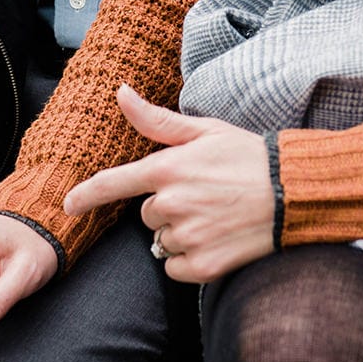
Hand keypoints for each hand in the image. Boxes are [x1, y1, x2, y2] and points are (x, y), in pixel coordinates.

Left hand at [62, 85, 272, 284]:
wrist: (294, 193)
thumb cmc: (249, 157)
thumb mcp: (205, 131)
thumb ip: (157, 120)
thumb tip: (120, 93)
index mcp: (167, 169)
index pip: (114, 184)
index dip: (87, 195)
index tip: (68, 205)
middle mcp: (172, 204)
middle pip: (147, 215)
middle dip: (168, 208)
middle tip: (205, 197)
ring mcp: (187, 237)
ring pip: (162, 243)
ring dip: (180, 235)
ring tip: (216, 217)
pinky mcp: (203, 266)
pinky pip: (175, 268)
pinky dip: (190, 260)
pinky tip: (217, 240)